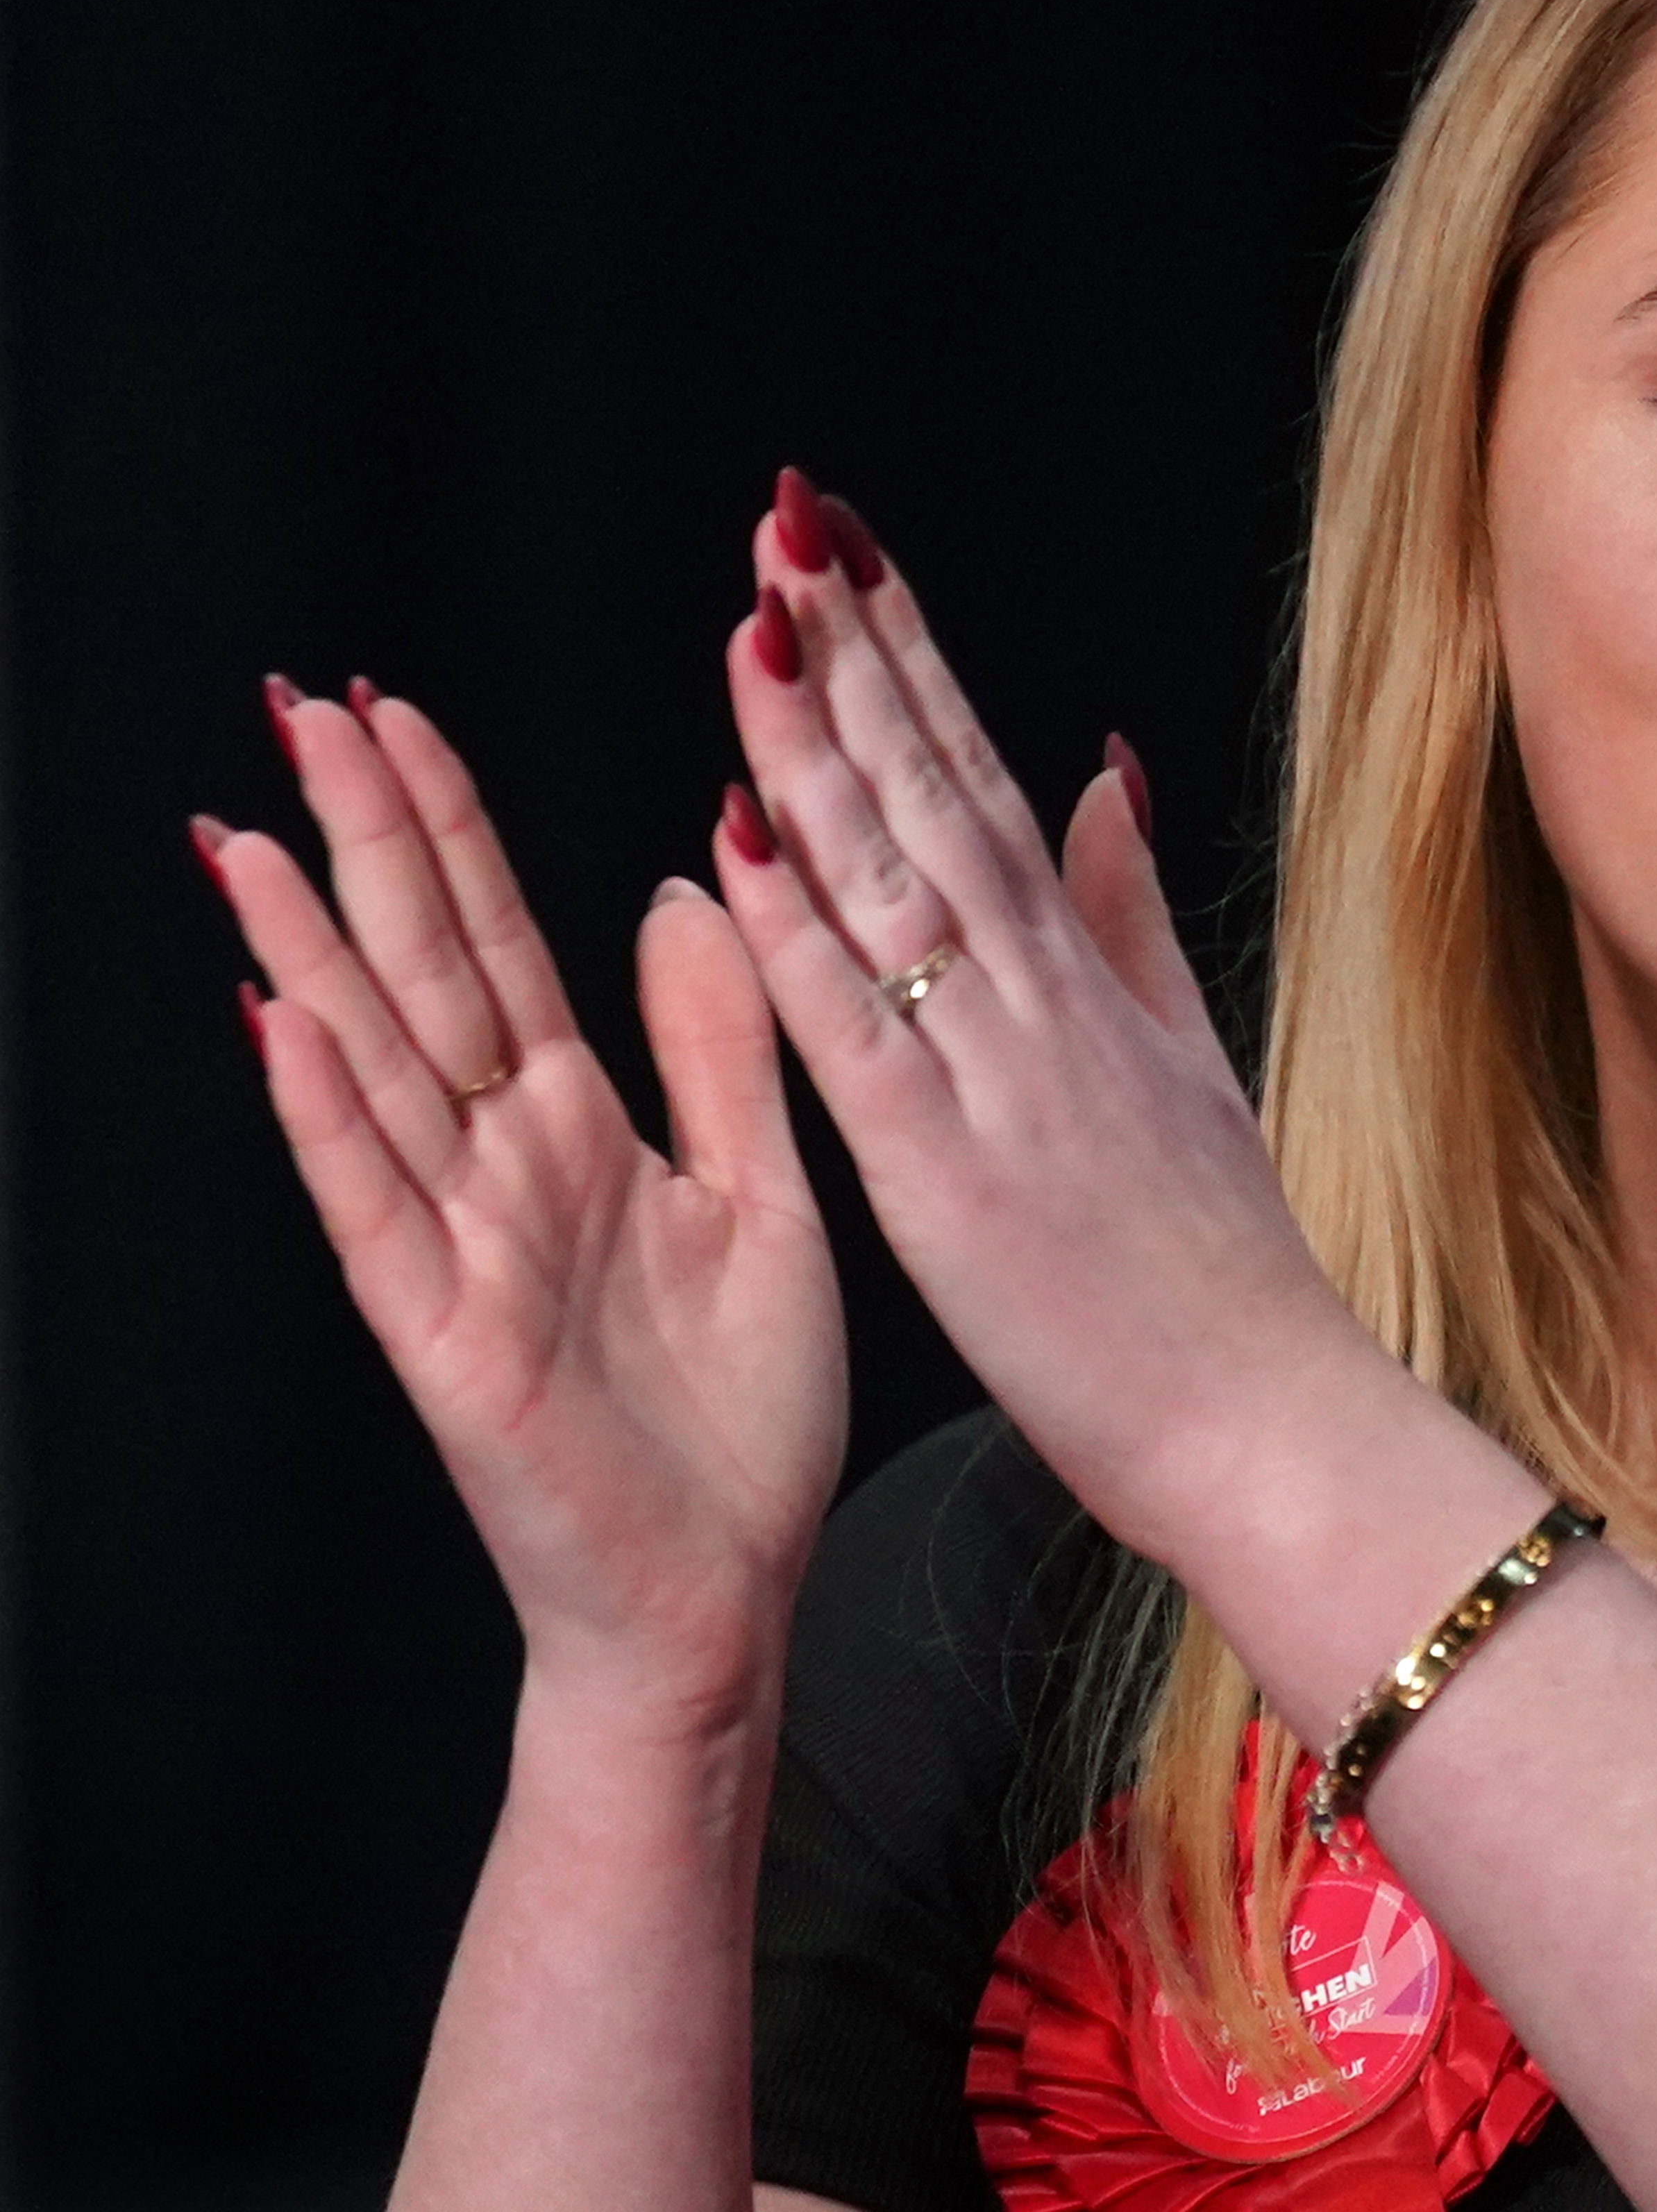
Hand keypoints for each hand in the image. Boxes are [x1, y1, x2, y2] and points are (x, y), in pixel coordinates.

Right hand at [203, 684, 846, 1722]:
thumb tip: (684, 893)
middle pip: (420, 974)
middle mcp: (506, 1172)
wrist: (730, 1591)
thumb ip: (719, 1049)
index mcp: (584, 1131)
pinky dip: (330, 1119)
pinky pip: (380, 1211)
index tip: (394, 712)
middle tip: (299, 709)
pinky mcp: (449, 1341)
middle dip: (362, 843)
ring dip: (307, 953)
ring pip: (372, 1069)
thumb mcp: (763, 1192)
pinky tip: (283, 1029)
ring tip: (248, 836)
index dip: (446, 829)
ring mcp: (464, 1251)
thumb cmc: (739, 1416)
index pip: (498, 944)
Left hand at [709, 477, 1368, 1561]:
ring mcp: (995, 1075)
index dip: (907, 655)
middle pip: (930, 789)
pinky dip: (793, 929)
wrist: (1273, 1420)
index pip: (978, 778)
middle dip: (855, 646)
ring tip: (754, 614)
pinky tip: (735, 835)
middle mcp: (1038, 999)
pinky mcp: (946, 1171)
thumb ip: (1132, 915)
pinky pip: (854, 1030)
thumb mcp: (1190, 1061)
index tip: (847, 548)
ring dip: (812, 742)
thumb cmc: (1221, 1272)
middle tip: (787, 515)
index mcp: (1081, 977)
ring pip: (889, 877)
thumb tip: (1102, 769)